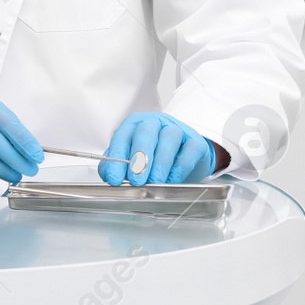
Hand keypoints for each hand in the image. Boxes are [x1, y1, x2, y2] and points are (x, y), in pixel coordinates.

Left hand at [101, 112, 215, 185]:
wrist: (184, 157)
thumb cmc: (154, 157)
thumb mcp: (133, 160)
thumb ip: (118, 165)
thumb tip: (109, 175)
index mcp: (134, 125)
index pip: (121, 137)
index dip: (117, 157)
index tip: (114, 178)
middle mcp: (154, 123)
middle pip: (144, 133)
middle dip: (139, 158)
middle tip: (136, 180)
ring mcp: (176, 129)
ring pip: (168, 139)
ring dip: (160, 163)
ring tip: (155, 181)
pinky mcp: (195, 141)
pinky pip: (189, 150)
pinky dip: (180, 166)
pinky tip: (172, 179)